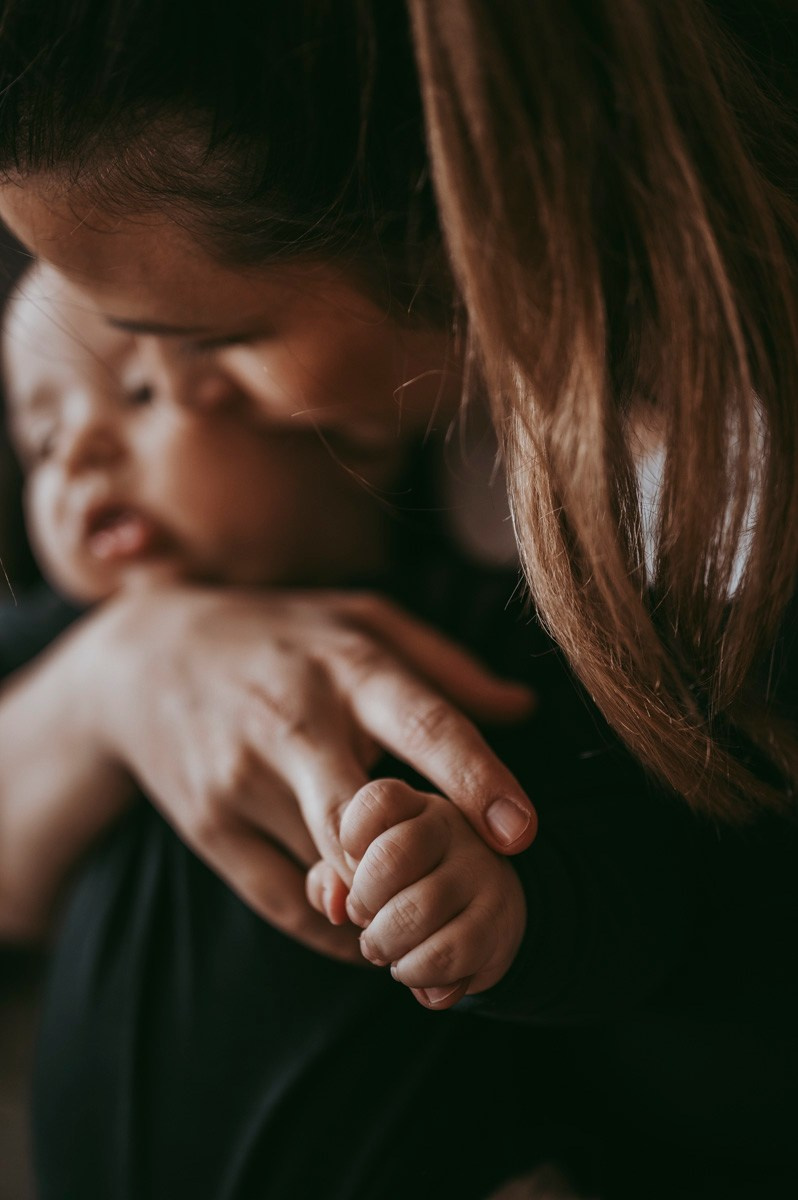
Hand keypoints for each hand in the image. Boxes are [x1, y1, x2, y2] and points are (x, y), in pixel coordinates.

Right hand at [86, 584, 535, 959]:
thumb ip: (447, 665)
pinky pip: (282, 902)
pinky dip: (333, 930)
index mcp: (348, 666)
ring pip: (328, 871)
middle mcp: (295, 722)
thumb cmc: (281, 637)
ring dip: (383, 905)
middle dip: (421, 868)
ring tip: (424, 918)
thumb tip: (526, 708)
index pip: (423, 722)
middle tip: (473, 900)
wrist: (146, 656)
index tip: (522, 832)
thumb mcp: (361, 619)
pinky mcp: (208, 825)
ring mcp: (243, 778)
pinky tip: (367, 928)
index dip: (477, 779)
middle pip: (366, 817)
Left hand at [309, 779, 526, 1008]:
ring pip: (418, 909)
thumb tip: (332, 903)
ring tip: (385, 950)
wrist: (483, 923)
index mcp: (412, 806)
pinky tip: (414, 970)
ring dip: (386, 943)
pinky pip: (446, 952)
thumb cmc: (407, 890)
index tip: (354, 866)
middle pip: (391, 856)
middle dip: (365, 901)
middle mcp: (451, 826)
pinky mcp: (498, 919)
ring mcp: (480, 870)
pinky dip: (416, 972)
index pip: (379, 800)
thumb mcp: (365, 872)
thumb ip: (333, 877)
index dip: (351, 839)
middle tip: (365, 919)